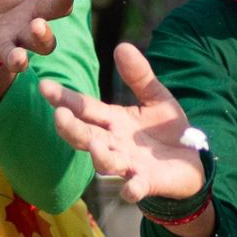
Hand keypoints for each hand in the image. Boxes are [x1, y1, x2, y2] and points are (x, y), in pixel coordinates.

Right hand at [40, 44, 203, 204]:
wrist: (192, 162)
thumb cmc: (167, 130)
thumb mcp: (156, 97)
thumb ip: (139, 75)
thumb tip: (121, 45)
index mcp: (113, 120)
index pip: (84, 108)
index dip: (64, 98)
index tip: (44, 87)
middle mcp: (114, 143)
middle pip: (86, 136)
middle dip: (71, 128)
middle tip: (59, 116)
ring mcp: (128, 164)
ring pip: (106, 162)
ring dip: (99, 156)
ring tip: (94, 146)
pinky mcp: (148, 182)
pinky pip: (136, 188)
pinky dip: (132, 189)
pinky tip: (130, 190)